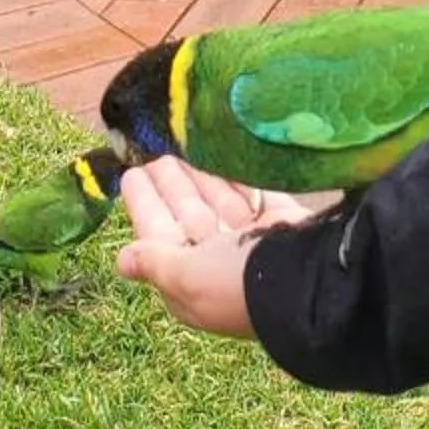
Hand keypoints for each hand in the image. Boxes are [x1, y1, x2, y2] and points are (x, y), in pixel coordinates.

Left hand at [115, 157, 313, 338]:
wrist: (307, 283)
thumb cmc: (236, 284)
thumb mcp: (186, 277)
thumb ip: (155, 262)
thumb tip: (120, 261)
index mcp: (193, 283)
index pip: (160, 237)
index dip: (145, 206)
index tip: (132, 174)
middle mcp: (221, 264)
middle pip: (189, 216)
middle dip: (171, 186)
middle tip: (154, 151)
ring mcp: (254, 243)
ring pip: (219, 202)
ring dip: (200, 175)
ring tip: (181, 144)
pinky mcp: (282, 223)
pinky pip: (253, 192)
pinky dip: (237, 175)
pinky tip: (222, 152)